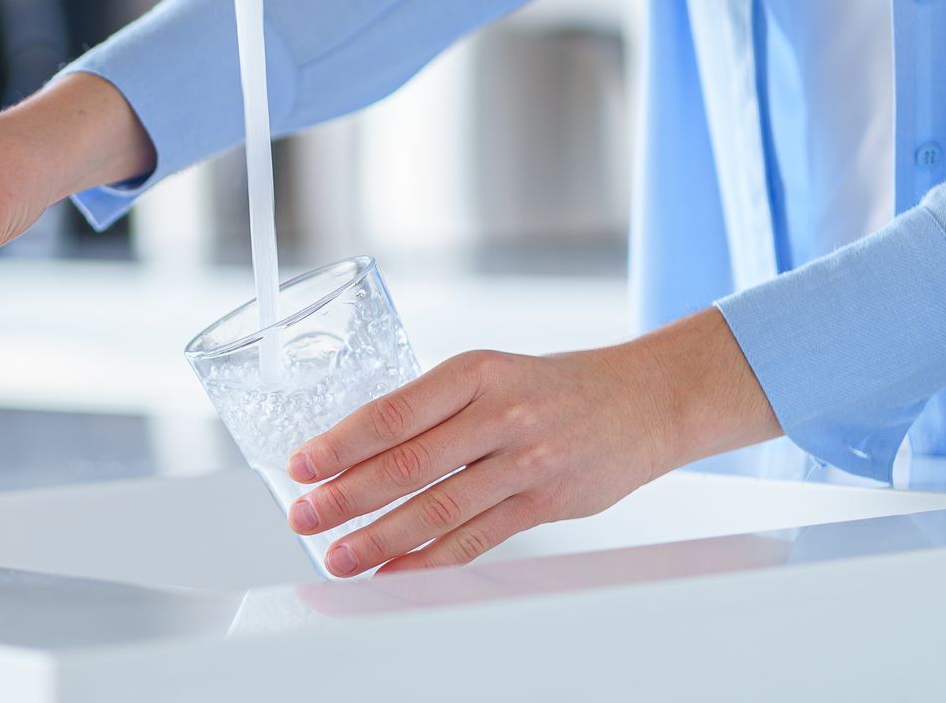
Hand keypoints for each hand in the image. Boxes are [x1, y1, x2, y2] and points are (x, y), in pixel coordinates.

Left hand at [285, 308, 780, 574]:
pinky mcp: (544, 502)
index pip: (393, 412)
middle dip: (346, 495)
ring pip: (438, 508)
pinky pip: (477, 540)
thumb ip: (433, 409)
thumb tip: (359, 450)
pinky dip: (431, 561)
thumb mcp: (489, 374)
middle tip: (304, 516)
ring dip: (381, 538)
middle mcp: (498, 414)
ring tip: (340, 556)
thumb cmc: (553, 386)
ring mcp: (524, 462)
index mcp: (474, 372)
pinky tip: (397, 573)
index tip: (302, 465)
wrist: (643, 399)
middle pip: (407, 463)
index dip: (341, 443)